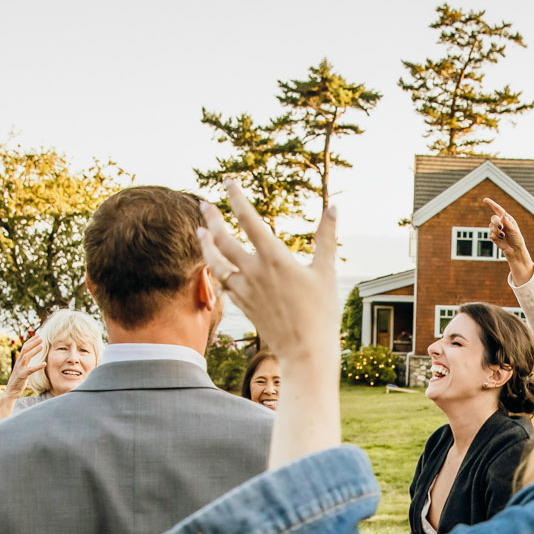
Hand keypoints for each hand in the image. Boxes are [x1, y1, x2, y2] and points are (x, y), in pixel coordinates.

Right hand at [4, 336, 46, 396]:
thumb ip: (26, 362)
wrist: (11, 391)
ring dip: (34, 351)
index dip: (31, 341)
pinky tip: (44, 364)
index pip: (25, 347)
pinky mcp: (22, 375)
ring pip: (26, 357)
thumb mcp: (22, 369)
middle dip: (33, 343)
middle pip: (25, 349)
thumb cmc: (18, 380)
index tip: (38, 335)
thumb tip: (31, 356)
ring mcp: (20, 368)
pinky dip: (37, 366)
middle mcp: (19, 363)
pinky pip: (30, 370)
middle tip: (41, 337)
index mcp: (20, 361)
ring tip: (42, 346)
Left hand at [197, 180, 337, 359]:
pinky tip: (216, 266)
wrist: (305, 351)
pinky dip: (217, 270)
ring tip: (200, 232)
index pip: (249, 219)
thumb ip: (326, 237)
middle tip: (204, 204)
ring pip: (216, 262)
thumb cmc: (321, 312)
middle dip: (211, 219)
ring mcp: (245, 290)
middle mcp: (254, 271)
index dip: (236, 197)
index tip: (228, 182)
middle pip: (223, 239)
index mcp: (274, 257)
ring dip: (206, 245)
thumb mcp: (326, 271)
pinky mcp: (243, 305)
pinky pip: (223, 283)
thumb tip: (333, 207)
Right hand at [482, 199, 533, 283]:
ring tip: (503, 236)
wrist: (515, 250)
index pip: (498, 209)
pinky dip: (495, 237)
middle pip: (493, 218)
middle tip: (501, 227)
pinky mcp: (494, 236)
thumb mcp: (514, 230)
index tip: (485, 200)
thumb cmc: (517, 239)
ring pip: (491, 226)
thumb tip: (502, 214)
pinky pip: (490, 234)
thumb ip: (507, 222)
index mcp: (507, 218)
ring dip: (497, 231)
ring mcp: (497, 229)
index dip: (491, 204)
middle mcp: (501, 223)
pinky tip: (501, 240)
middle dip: (496, 222)